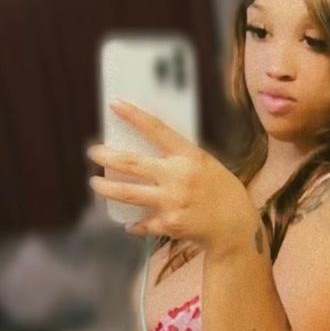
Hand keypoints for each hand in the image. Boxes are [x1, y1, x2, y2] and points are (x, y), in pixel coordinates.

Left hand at [86, 100, 255, 254]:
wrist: (236, 227)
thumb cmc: (221, 191)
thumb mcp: (204, 166)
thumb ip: (179, 159)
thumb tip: (143, 154)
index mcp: (190, 157)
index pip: (157, 129)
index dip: (134, 116)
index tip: (114, 103)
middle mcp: (179, 177)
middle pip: (131, 162)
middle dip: (106, 155)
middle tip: (93, 151)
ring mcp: (172, 202)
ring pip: (127, 193)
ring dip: (106, 187)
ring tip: (95, 183)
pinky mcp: (168, 224)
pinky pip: (142, 223)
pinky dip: (135, 224)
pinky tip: (131, 224)